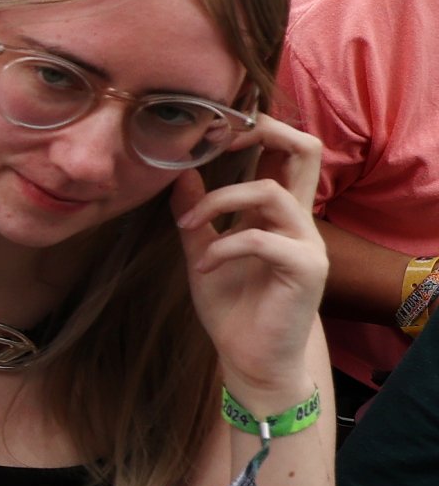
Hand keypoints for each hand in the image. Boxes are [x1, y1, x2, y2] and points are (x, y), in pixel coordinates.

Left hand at [176, 114, 330, 398]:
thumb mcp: (202, 251)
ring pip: (273, 192)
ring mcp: (307, 243)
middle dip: (264, 133)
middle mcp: (299, 219)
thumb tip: (179, 172)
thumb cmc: (232, 305)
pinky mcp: (306, 270)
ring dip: (220, 201)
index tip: (209, 130)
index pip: (285, 151)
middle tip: (217, 140)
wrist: (251, 357)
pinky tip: (204, 267)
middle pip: (307, 151)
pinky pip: (262, 239)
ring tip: (190, 225)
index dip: (255, 128)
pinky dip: (224, 247)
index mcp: (277, 211)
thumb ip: (196, 214)